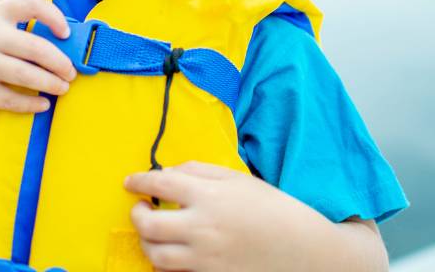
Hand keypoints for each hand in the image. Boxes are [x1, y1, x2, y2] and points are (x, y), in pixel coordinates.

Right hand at [0, 0, 75, 113]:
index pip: (31, 5)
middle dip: (60, 62)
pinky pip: (8, 98)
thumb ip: (5, 1)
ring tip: (63, 87)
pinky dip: (29, 104)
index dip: (55, 17)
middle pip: (36, 47)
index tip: (65, 33)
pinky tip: (43, 104)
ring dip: (51, 83)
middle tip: (71, 71)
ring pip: (25, 75)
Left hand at [124, 162, 369, 271]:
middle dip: (136, 215)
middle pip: (147, 224)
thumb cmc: (273, 209)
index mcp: (208, 196)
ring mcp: (204, 257)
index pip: (158, 183)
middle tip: (140, 208)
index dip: (138, 180)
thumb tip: (169, 172)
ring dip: (147, 242)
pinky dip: (165, 262)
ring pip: (155, 254)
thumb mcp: (239, 179)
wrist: (303, 250)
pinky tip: (172, 251)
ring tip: (154, 232)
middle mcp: (201, 227)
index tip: (131, 181)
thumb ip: (200, 171)